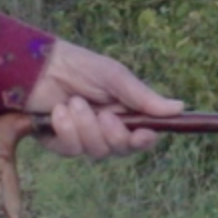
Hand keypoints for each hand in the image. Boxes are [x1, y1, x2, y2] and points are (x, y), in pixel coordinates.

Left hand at [25, 40, 181, 157]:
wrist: (39, 65)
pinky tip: (58, 112)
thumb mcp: (115, 77)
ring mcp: (83, 137)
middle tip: (103, 115)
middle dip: (112, 135)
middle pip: (120, 149)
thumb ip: (142, 96)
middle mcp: (105, 129)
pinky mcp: (60, 142)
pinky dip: (66, 130)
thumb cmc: (79, 66)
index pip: (141, 137)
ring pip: (96, 152)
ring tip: (73, 103)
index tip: (141, 135)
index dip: (143, 141)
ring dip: (85, 127)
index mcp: (123, 113)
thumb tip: (179, 107)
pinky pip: (70, 149)